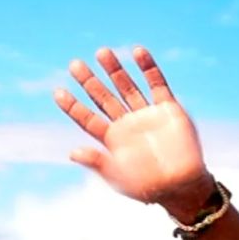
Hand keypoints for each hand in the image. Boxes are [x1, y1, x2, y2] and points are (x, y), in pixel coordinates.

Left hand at [54, 47, 213, 214]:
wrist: (180, 186)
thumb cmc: (147, 187)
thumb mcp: (117, 176)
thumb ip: (97, 161)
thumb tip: (72, 153)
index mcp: (112, 140)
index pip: (88, 119)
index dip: (73, 106)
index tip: (58, 92)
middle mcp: (127, 125)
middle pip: (104, 98)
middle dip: (90, 82)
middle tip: (74, 64)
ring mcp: (147, 115)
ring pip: (127, 87)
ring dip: (115, 70)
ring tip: (101, 52)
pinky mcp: (168, 109)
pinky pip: (157, 84)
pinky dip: (149, 68)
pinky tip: (137, 52)